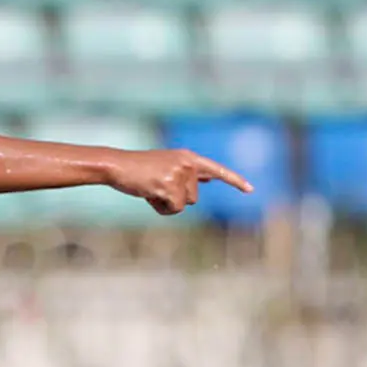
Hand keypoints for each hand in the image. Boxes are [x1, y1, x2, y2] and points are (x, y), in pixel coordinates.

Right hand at [105, 148, 251, 215]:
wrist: (116, 165)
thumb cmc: (138, 168)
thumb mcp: (167, 166)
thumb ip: (191, 172)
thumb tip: (211, 178)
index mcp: (188, 157)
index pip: (217, 170)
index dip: (235, 181)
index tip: (251, 190)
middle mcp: (188, 164)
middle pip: (194, 196)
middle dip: (176, 198)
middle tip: (155, 186)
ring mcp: (180, 174)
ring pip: (185, 203)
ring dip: (168, 203)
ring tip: (150, 189)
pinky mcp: (170, 185)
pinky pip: (174, 209)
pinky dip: (161, 208)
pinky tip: (148, 195)